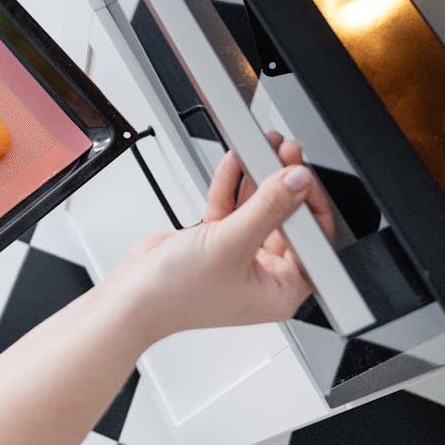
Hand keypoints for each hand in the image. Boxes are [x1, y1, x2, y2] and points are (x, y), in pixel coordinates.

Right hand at [107, 134, 334, 341]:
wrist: (130, 296)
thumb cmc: (176, 294)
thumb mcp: (230, 244)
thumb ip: (268, 208)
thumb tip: (297, 181)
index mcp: (281, 291)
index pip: (314, 242)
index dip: (310, 204)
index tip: (302, 175)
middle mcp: (265, 275)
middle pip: (287, 220)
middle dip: (284, 184)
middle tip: (284, 153)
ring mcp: (240, 257)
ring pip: (259, 209)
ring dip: (258, 178)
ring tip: (262, 147)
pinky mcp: (217, 242)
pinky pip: (233, 208)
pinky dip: (233, 186)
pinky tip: (235, 162)